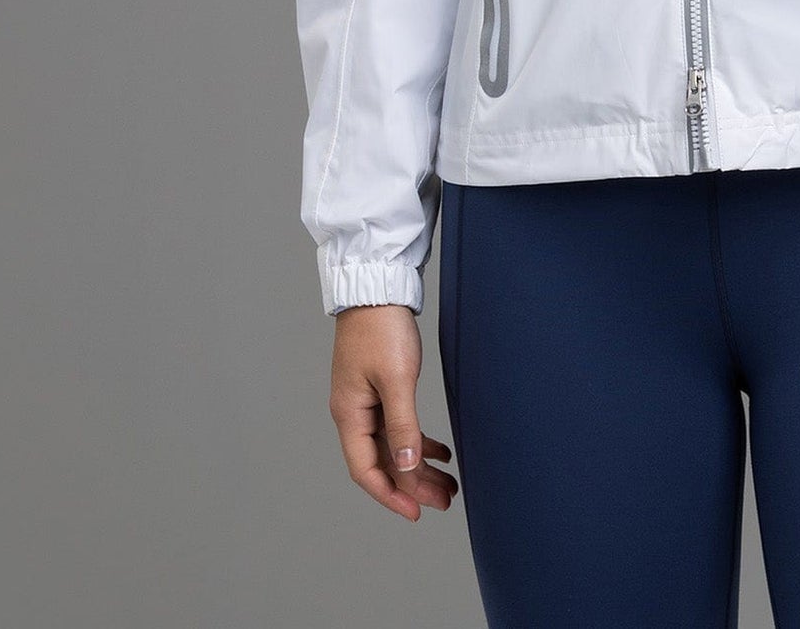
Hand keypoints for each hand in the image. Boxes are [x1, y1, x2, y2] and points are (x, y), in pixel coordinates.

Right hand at [329, 303, 459, 519]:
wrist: (378, 288)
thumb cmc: (382, 328)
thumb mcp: (396, 378)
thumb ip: (402, 424)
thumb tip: (407, 467)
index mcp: (350, 415)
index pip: (366, 470)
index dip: (390, 494)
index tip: (416, 512)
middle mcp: (355, 413)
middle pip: (384, 462)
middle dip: (413, 485)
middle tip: (445, 502)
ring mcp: (367, 400)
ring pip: (394, 446)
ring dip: (420, 466)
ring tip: (449, 483)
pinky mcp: (381, 387)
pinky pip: (399, 425)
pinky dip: (419, 440)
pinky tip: (441, 451)